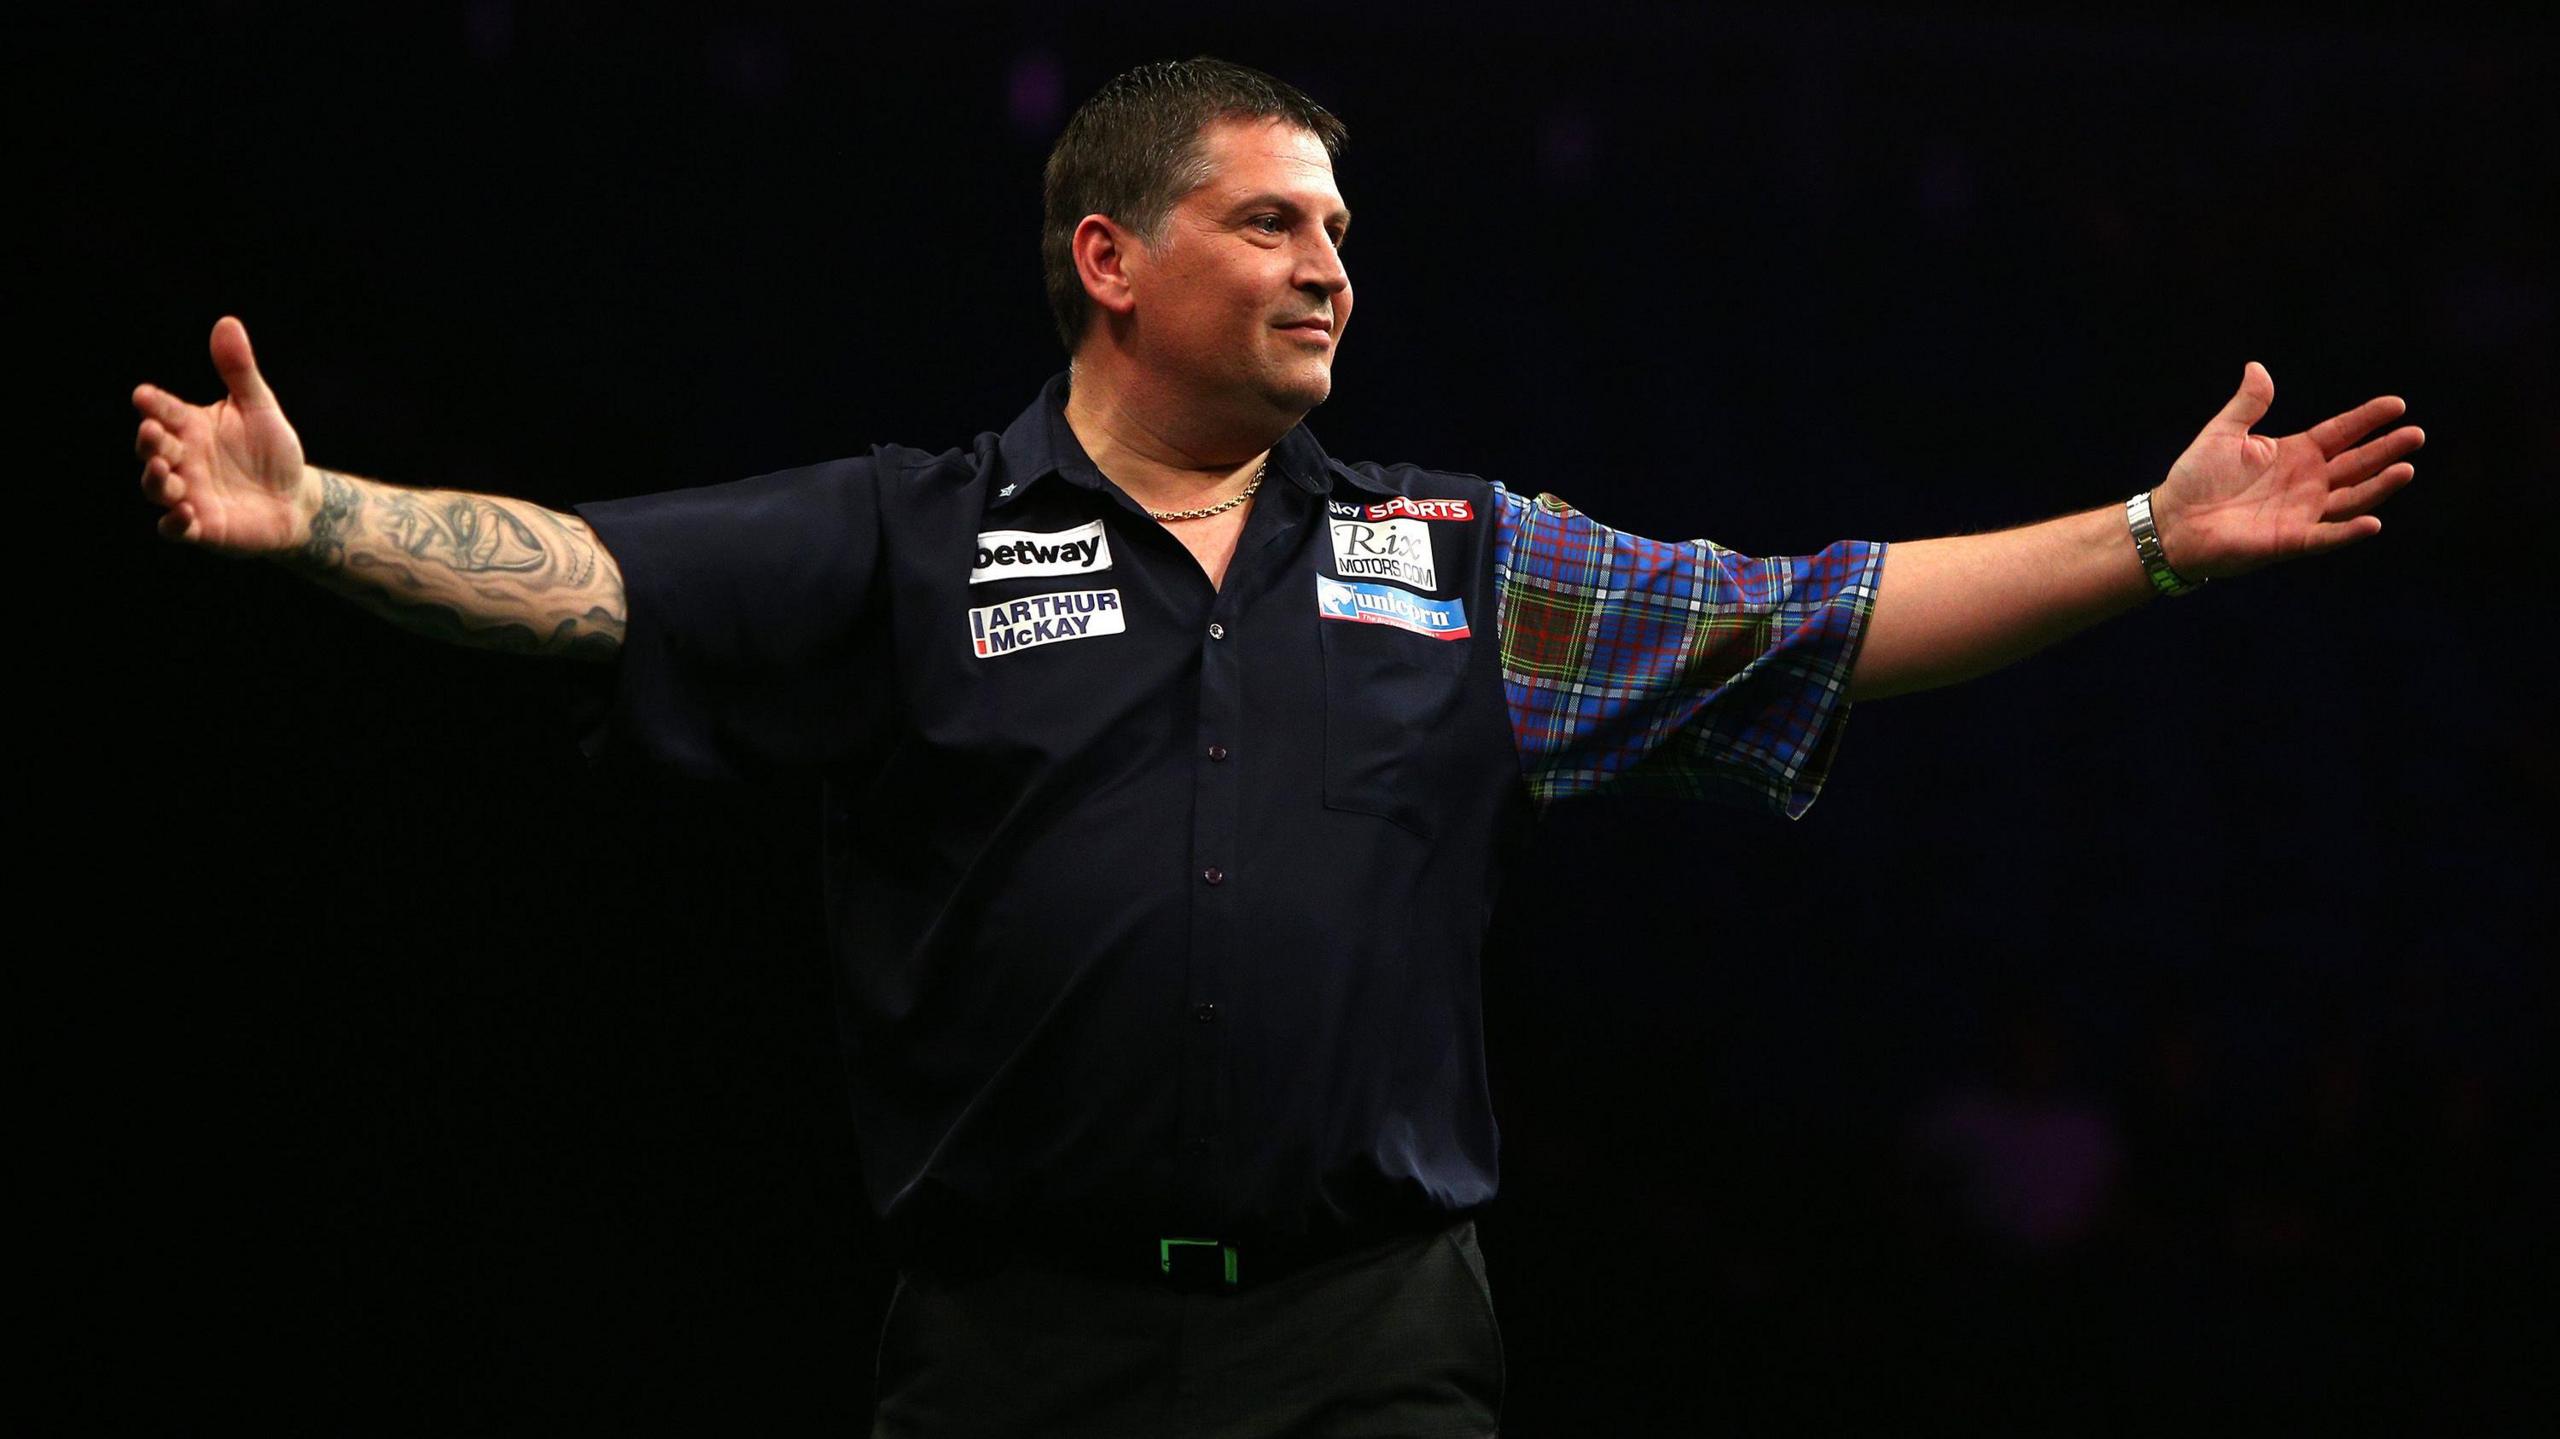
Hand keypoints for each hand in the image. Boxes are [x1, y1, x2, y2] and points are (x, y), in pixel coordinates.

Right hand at [133, 317, 311, 553]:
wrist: (297, 499)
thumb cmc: (272, 451)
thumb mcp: (259, 407)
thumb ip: (239, 370)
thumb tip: (227, 322)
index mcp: (190, 427)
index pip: (164, 411)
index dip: (153, 405)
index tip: (144, 395)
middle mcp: (182, 459)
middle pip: (152, 450)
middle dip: (149, 441)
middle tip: (153, 431)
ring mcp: (188, 493)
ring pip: (156, 488)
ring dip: (155, 479)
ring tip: (162, 468)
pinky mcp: (202, 527)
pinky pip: (178, 529)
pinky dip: (176, 523)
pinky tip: (185, 513)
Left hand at [2149, 362, 2421, 580]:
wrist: (2173, 520)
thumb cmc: (2196, 477)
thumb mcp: (2224, 433)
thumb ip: (2247, 404)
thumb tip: (2257, 367)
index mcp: (2295, 453)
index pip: (2340, 433)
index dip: (2367, 419)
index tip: (2397, 404)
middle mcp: (2307, 482)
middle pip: (2356, 464)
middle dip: (2386, 450)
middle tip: (2415, 435)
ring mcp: (2302, 512)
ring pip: (2352, 498)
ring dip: (2379, 486)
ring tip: (2406, 468)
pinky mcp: (2291, 540)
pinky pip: (2326, 536)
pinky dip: (2349, 531)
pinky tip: (2373, 522)